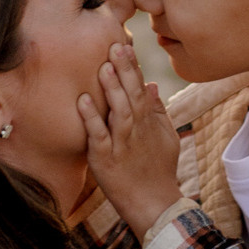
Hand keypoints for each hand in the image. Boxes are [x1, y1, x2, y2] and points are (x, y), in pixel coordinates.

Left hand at [77, 41, 184, 240]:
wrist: (156, 205)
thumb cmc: (159, 171)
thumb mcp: (166, 138)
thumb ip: (158, 110)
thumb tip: (150, 84)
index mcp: (148, 122)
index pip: (140, 88)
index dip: (133, 67)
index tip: (124, 43)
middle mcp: (137, 130)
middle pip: (131, 95)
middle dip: (124, 70)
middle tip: (114, 44)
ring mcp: (122, 144)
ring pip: (119, 112)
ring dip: (111, 89)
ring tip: (103, 67)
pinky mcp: (107, 160)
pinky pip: (98, 136)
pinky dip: (91, 119)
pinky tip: (82, 100)